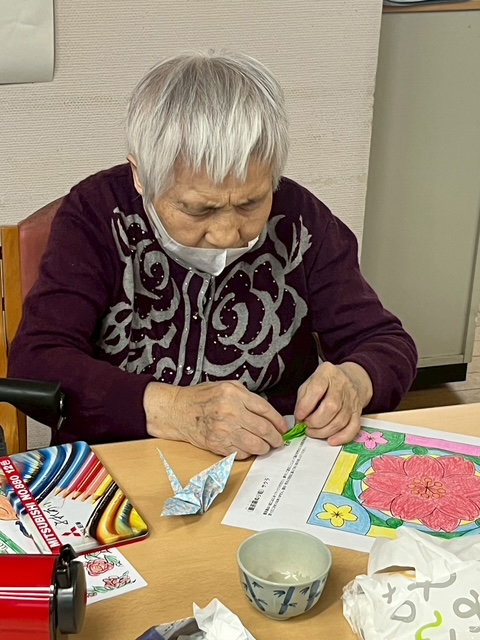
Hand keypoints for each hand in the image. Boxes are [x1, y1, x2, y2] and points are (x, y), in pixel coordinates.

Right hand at [143, 380, 287, 458]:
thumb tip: (268, 413)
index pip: (265, 410)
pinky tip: (249, 447)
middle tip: (279, 441)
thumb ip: (247, 397)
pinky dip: (249, 452)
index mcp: (234, 395)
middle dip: (276, 438)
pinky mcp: (218, 445)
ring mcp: (224, 430)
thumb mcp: (227, 386)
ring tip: (266, 446)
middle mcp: (230, 412)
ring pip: (255, 444)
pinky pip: (241, 453)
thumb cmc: (202, 397)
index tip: (283, 427)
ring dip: (265, 447)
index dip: (278, 421)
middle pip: (264, 429)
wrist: (178, 411)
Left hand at [294, 361, 372, 445]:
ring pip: (340, 420)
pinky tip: (331, 440)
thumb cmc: (326, 383)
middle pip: (331, 407)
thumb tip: (299, 420)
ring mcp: (352, 399)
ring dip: (324, 431)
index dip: (306, 406)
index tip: (299, 416)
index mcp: (327, 373)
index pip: (316, 389)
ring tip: (313, 432)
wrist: (351, 379)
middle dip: (315, 421)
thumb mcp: (310, 382)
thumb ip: (303, 399)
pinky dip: (342, 437)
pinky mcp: (358, 412)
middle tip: (306, 425)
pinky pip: (353, 427)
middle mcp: (342, 385)